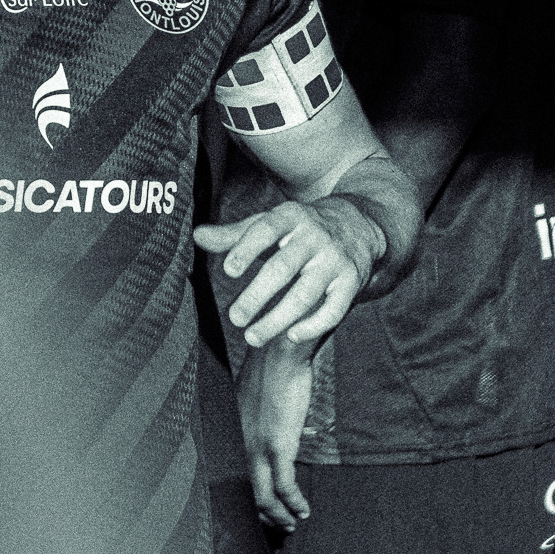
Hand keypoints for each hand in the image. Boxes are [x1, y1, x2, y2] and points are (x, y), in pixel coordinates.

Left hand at [194, 200, 362, 348]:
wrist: (358, 226)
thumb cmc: (299, 230)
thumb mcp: (270, 225)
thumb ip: (234, 235)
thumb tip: (196, 236)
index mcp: (291, 216)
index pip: (266, 229)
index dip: (247, 248)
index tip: (228, 270)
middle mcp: (315, 236)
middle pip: (283, 267)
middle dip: (257, 295)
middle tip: (234, 318)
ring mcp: (335, 260)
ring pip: (305, 294)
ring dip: (277, 319)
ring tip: (251, 337)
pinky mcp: (352, 282)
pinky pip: (334, 309)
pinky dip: (314, 324)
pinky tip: (291, 336)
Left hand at [235, 335, 313, 530]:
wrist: (280, 353)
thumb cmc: (271, 371)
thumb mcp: (256, 400)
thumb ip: (258, 421)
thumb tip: (273, 434)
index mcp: (233, 434)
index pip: (234, 479)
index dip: (247, 500)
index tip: (262, 511)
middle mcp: (239, 444)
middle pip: (246, 494)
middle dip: (264, 516)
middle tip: (279, 525)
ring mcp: (257, 446)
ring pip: (263, 498)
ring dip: (279, 515)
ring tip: (293, 522)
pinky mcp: (277, 444)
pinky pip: (284, 486)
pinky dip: (294, 502)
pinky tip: (303, 508)